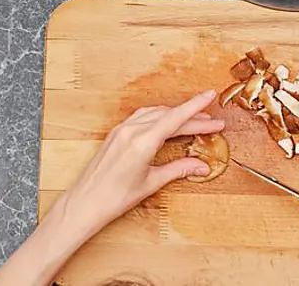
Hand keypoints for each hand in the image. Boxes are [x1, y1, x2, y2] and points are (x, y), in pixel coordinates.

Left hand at [0, 90, 223, 285]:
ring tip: (194, 121)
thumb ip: (179, 170)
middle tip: (213, 122)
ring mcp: (121, 130)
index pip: (175, 117)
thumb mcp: (151, 183)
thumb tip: (201, 167)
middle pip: (169, 116)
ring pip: (155, 113)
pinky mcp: (116, 133)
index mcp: (142, 142)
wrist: (84, 203)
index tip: (209, 95)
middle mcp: (131, 131)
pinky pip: (141, 117)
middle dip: (193, 118)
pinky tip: (167, 122)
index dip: (195, 106)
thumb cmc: (114, 197)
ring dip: (176, 115)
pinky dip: (158, 117)